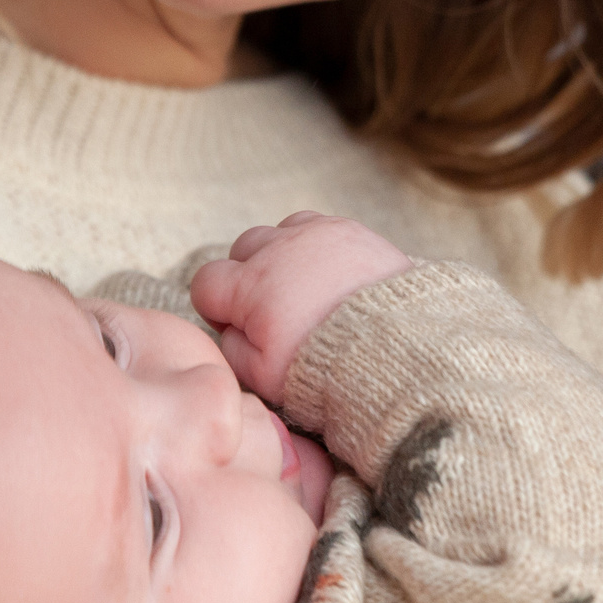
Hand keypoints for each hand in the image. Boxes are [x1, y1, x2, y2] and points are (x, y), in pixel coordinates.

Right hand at [189, 212, 411, 403]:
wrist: (396, 348)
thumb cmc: (327, 368)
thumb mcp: (263, 377)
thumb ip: (231, 349)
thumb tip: (229, 330)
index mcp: (250, 286)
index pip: (205, 282)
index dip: (216, 308)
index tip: (239, 327)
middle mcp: (278, 250)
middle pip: (242, 249)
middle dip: (248, 276)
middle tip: (273, 310)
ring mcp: (315, 234)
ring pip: (279, 232)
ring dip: (282, 255)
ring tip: (302, 289)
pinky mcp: (349, 230)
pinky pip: (317, 226)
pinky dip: (315, 246)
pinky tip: (328, 274)